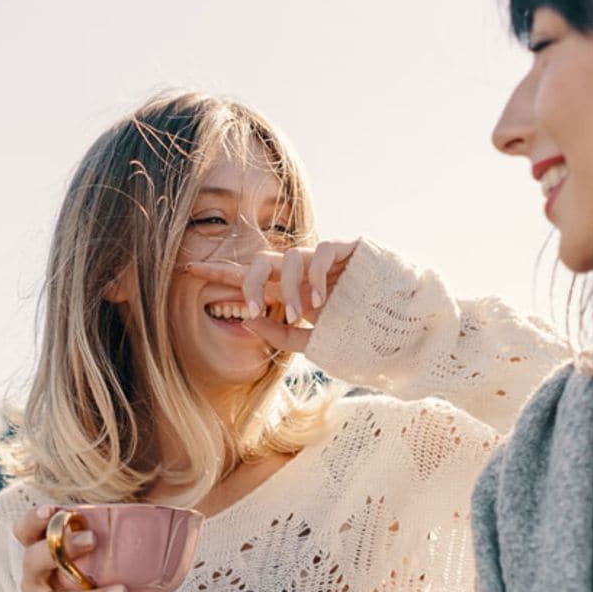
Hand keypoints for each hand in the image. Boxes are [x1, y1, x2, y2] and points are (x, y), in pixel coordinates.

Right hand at [14, 505, 127, 591]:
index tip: (53, 510)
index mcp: (42, 560)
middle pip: (32, 559)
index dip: (33, 520)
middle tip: (91, 539)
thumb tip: (149, 533)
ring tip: (120, 591)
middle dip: (61, 547)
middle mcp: (32, 582)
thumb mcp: (97, 579)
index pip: (26, 533)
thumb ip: (109, 560)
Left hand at [184, 240, 357, 353]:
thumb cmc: (359, 335)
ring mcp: (325, 258)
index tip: (189, 268)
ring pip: (290, 257)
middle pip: (261, 260)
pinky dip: (316, 275)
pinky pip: (321, 251)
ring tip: (301, 315)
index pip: (251, 276)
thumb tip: (246, 319)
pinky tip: (322, 299)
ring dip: (289, 289)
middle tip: (251, 309)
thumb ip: (279, 336)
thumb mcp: (312, 344)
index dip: (220, 271)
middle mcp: (303, 271)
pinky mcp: (349, 248)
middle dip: (249, 282)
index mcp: (292, 290)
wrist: (403, 330)